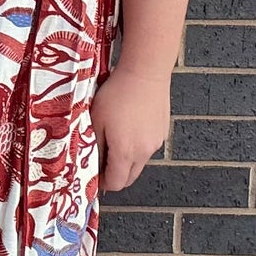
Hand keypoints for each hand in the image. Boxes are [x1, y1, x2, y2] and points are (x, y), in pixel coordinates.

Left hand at [89, 65, 171, 191]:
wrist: (145, 72)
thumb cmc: (118, 92)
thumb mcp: (96, 119)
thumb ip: (94, 145)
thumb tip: (92, 162)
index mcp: (126, 152)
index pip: (116, 183)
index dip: (103, 183)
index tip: (94, 175)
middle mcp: (144, 152)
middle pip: (129, 178)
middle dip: (115, 175)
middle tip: (102, 162)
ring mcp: (156, 142)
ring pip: (140, 163)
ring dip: (127, 160)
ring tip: (115, 139)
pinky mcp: (162, 131)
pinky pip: (148, 147)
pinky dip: (138, 146)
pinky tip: (130, 127)